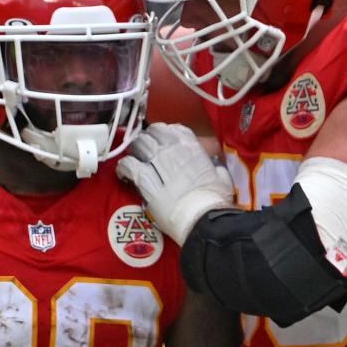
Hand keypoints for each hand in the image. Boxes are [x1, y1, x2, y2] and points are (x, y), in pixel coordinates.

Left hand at [116, 123, 232, 245]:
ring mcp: (157, 162)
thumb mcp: (222, 178)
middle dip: (148, 140)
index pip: (175, 129)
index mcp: (193, 148)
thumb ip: (216, 170)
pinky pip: (129, 165)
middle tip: (145, 151)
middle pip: (153, 133)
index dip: (167, 134)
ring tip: (134, 160)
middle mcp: (173, 149)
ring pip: (139, 145)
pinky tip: (123, 174)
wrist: (201, 217)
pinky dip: (124, 167)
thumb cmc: (214, 201)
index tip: (164, 141)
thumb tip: (217, 171)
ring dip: (135, 151)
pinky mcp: (144, 179)